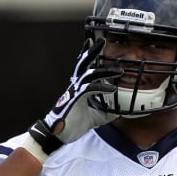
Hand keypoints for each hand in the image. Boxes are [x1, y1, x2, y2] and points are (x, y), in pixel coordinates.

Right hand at [28, 37, 122, 155]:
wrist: (57, 135)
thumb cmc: (72, 124)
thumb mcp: (94, 118)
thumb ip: (105, 113)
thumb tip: (119, 113)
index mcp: (77, 88)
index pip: (83, 67)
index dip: (87, 54)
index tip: (92, 42)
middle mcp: (74, 86)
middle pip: (83, 64)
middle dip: (92, 51)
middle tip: (102, 40)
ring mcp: (74, 92)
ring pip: (89, 75)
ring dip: (105, 72)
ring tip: (119, 71)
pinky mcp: (75, 100)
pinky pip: (89, 89)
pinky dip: (101, 87)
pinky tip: (112, 89)